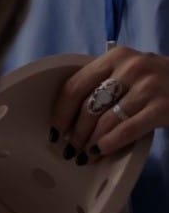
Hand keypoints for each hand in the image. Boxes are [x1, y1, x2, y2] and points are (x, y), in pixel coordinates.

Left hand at [54, 46, 168, 161]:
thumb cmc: (155, 80)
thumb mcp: (129, 70)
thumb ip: (102, 81)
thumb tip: (68, 116)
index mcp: (115, 57)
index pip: (75, 86)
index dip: (61, 113)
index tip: (55, 130)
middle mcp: (131, 68)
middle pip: (89, 107)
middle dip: (75, 133)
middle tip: (69, 149)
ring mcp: (148, 87)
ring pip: (106, 121)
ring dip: (90, 142)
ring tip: (83, 155)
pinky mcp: (163, 107)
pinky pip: (127, 130)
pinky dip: (110, 143)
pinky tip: (101, 152)